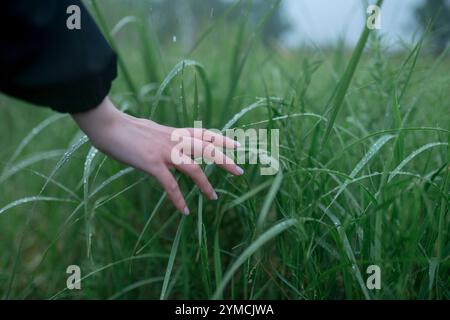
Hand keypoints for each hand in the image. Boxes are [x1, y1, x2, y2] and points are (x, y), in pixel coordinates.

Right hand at [71, 97, 242, 214]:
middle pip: (206, 149)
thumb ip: (161, 136)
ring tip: (213, 197)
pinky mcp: (152, 163)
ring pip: (193, 168)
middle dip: (224, 160)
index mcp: (174, 132)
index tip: (236, 145)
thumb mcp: (149, 130)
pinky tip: (184, 210)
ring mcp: (164, 152)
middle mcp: (174, 140)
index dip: (221, 139)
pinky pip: (170, 184)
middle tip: (239, 171)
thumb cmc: (124, 128)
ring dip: (205, 184)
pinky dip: (178, 199)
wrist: (108, 125)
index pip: (203, 133)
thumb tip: (162, 140)